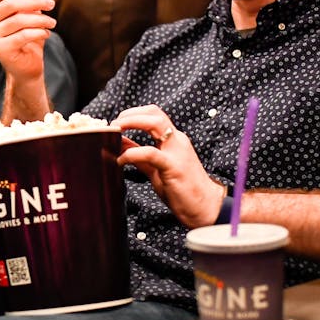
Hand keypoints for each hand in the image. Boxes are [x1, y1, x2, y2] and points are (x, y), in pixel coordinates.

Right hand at [0, 0, 54, 84]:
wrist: (25, 66)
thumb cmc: (27, 36)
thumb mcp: (31, 13)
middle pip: (10, 3)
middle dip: (34, 1)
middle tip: (51, 4)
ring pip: (18, 20)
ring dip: (40, 19)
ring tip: (52, 22)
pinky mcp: (1, 49)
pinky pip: (23, 35)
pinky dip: (38, 32)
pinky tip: (46, 34)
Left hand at [114, 105, 226, 227]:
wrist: (205, 207)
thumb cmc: (182, 188)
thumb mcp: (156, 168)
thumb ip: (140, 156)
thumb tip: (120, 145)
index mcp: (174, 140)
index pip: (154, 114)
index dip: (133, 113)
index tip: (117, 122)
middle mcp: (177, 141)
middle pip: (154, 113)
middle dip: (130, 114)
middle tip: (113, 125)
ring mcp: (177, 152)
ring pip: (155, 124)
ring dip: (131, 123)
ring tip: (115, 133)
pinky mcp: (174, 167)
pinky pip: (151, 153)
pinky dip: (132, 154)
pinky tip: (121, 161)